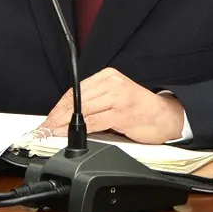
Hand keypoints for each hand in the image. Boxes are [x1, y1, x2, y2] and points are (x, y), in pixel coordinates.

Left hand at [38, 68, 184, 144]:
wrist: (167, 116)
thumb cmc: (141, 110)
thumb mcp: (116, 99)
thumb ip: (96, 103)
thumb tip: (68, 118)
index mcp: (108, 77)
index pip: (76, 91)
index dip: (58, 107)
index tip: (47, 120)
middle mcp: (112, 83)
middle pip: (76, 100)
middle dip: (57, 116)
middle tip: (44, 129)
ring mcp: (117, 97)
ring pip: (82, 110)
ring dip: (64, 124)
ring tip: (53, 133)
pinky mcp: (122, 112)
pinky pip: (95, 121)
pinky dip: (79, 129)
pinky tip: (71, 135)